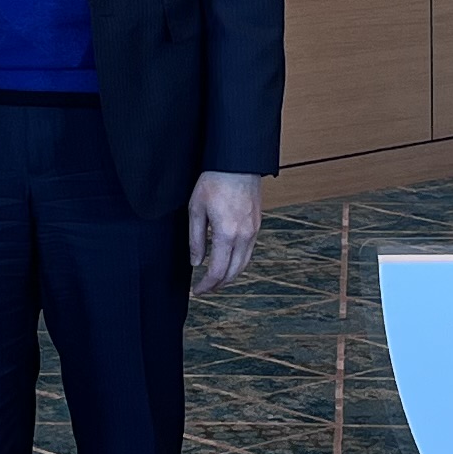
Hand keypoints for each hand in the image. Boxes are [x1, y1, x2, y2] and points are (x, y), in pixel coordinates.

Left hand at [187, 171, 261, 297]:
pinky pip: (249, 252)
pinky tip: (227, 260)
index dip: (207, 285)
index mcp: (226, 234)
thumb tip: (196, 262)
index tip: (197, 290)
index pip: (217, 271)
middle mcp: (244, 236)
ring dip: (230, 275)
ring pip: (244, 264)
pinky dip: (238, 262)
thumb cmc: (215, 181)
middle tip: (205, 288)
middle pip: (233, 272)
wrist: (238, 163)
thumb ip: (196, 239)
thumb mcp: (196, 209)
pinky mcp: (256, 225)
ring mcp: (253, 231)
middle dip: (219, 285)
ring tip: (216, 279)